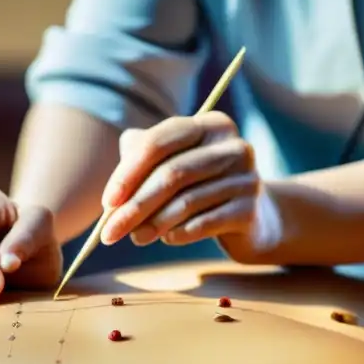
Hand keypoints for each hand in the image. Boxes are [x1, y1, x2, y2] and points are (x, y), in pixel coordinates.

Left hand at [100, 112, 268, 253]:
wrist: (255, 218)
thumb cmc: (202, 188)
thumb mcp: (173, 166)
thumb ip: (141, 164)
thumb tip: (114, 195)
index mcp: (210, 125)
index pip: (159, 142)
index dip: (128, 173)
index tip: (107, 202)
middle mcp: (233, 146)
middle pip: (171, 174)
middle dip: (135, 205)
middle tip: (109, 232)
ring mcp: (247, 177)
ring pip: (187, 201)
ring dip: (153, 223)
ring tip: (135, 238)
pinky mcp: (251, 209)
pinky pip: (205, 222)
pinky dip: (180, 233)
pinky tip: (167, 239)